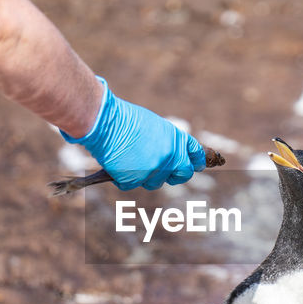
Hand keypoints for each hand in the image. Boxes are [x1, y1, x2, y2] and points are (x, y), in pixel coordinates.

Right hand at [62, 79, 205, 189]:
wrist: (106, 123)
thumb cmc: (126, 119)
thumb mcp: (154, 125)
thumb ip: (166, 141)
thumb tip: (171, 155)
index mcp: (176, 140)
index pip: (195, 154)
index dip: (196, 161)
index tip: (196, 165)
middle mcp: (169, 157)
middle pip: (182, 174)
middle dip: (177, 175)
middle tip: (170, 175)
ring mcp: (153, 170)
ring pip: (155, 182)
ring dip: (147, 176)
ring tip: (134, 163)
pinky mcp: (135, 180)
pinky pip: (132, 185)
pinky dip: (125, 178)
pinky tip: (118, 167)